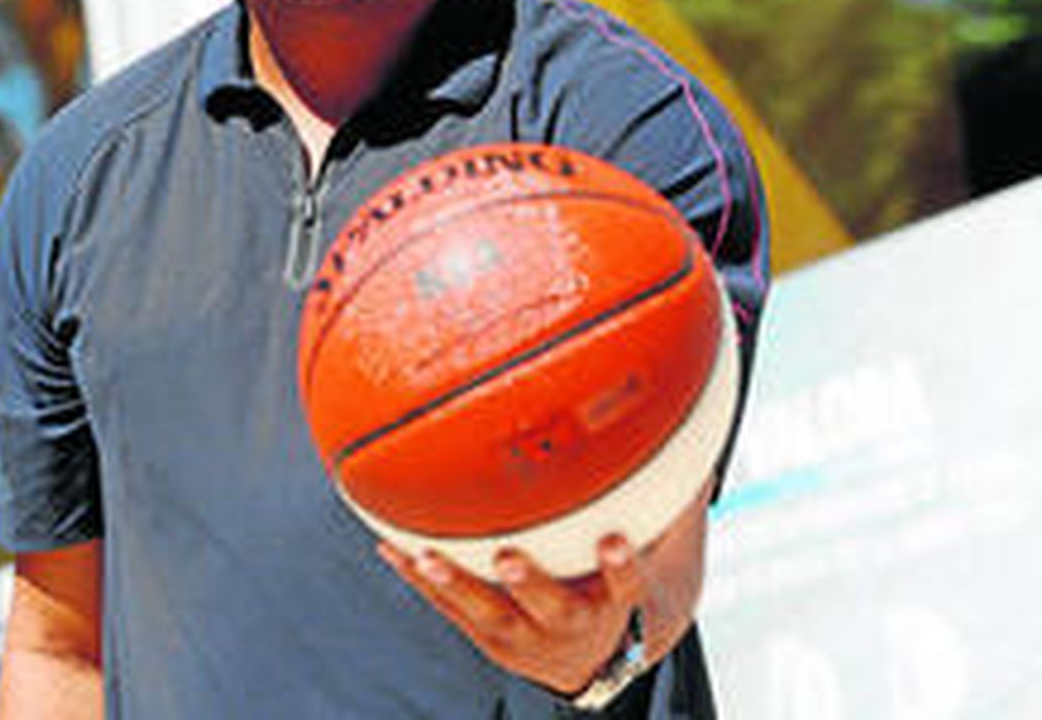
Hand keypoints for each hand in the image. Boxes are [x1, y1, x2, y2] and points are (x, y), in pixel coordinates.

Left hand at [376, 479, 711, 695]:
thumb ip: (667, 495)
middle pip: (552, 608)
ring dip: (457, 585)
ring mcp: (525, 637)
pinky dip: (419, 579)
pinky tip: (388, 547)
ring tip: (427, 555)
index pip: (628, 586)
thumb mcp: (650, 551)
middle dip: (530, 583)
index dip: (622, 566)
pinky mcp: (486, 639)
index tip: (615, 539)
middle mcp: (571, 624)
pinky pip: (448, 609)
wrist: (591, 657)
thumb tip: (691, 421)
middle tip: (507, 556)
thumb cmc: (614, 581)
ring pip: (489, 615)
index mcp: (616, 602)